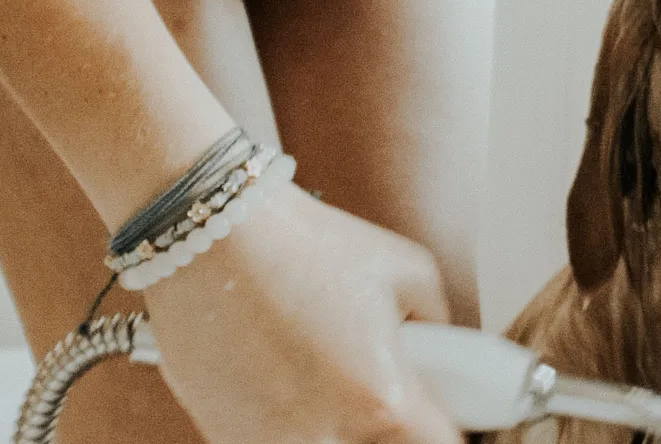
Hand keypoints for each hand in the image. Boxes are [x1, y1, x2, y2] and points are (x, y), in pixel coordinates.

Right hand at [142, 186, 459, 443]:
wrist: (211, 237)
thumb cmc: (307, 244)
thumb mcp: (410, 271)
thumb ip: (442, 328)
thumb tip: (449, 359)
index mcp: (383, 400)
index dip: (445, 430)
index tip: (440, 414)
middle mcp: (328, 436)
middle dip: (388, 424)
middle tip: (377, 382)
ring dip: (338, 423)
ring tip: (323, 370)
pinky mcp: (228, 439)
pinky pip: (282, 440)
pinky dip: (290, 418)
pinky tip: (280, 373)